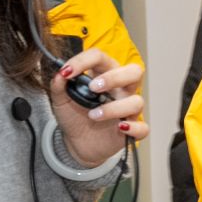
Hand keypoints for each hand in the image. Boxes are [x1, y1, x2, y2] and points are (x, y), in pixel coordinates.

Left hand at [52, 47, 145, 166]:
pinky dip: (134, 128)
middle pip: (134, 72)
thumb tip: (60, 74)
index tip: (67, 71)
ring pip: (137, 101)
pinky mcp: (131, 129)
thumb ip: (58, 86)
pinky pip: (142, 127)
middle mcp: (120, 90)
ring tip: (93, 115)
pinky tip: (120, 128)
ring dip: (114, 107)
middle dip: (114, 77)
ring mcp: (127, 109)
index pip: (101, 58)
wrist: (77, 143)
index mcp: (104, 76)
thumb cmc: (74, 117)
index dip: (84, 61)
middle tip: (93, 88)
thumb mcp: (60, 101)